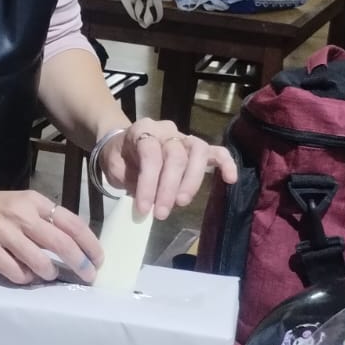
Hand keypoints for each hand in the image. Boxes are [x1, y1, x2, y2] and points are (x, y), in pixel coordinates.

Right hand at [0, 184, 102, 285]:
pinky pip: (17, 273)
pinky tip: (25, 275)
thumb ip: (44, 220)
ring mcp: (3, 233)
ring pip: (41, 263)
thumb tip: (75, 246)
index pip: (71, 223)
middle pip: (62, 244)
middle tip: (88, 276)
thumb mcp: (21, 204)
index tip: (98, 258)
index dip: (90, 243)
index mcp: (33, 201)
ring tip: (49, 274)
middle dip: (80, 264)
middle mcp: (21, 215)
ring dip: (50, 273)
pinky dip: (26, 278)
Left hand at [98, 119, 235, 219]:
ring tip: (182, 203)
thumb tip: (147, 201)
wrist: (123, 144)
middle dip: (169, 188)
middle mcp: (166, 130)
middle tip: (162, 213)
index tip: (144, 209)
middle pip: (176, 156)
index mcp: (142, 130)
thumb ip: (128, 179)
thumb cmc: (119, 157)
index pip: (151, 154)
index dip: (148, 183)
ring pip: (198, 153)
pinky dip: (226, 163)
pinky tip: (230, 179)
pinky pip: (216, 151)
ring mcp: (184, 137)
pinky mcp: (196, 147)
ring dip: (192, 181)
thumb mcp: (113, 167)